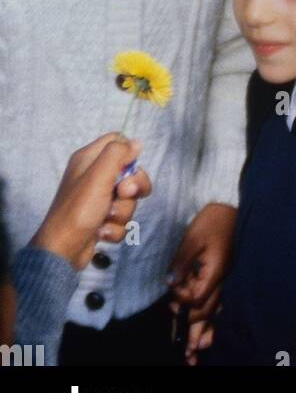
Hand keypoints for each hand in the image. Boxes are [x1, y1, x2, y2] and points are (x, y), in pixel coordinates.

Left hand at [30, 135, 150, 270]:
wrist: (62, 252)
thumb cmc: (78, 210)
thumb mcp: (98, 175)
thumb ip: (118, 153)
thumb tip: (136, 143)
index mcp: (88, 159)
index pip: (117, 141)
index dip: (128, 152)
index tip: (130, 168)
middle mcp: (94, 176)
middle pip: (129, 172)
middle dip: (132, 187)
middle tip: (122, 194)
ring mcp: (98, 199)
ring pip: (128, 199)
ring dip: (122, 211)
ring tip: (106, 219)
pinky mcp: (101, 219)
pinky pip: (121, 218)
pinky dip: (115, 227)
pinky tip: (102, 232)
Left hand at [169, 202, 235, 362]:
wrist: (230, 204)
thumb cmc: (213, 219)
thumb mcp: (193, 238)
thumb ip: (182, 263)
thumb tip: (171, 284)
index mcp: (215, 272)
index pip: (196, 299)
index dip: (182, 302)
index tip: (171, 295)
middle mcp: (223, 279)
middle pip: (207, 311)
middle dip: (196, 331)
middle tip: (188, 353)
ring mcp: (225, 277)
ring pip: (215, 309)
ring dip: (206, 329)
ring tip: (198, 348)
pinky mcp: (225, 272)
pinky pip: (219, 299)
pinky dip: (213, 315)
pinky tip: (210, 326)